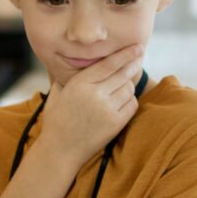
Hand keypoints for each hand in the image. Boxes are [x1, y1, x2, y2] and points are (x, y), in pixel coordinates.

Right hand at [39, 43, 143, 168]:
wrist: (60, 151)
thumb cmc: (57, 121)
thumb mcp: (56, 94)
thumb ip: (65, 76)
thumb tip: (72, 61)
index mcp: (79, 84)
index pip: (108, 64)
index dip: (124, 54)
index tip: (136, 46)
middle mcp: (94, 94)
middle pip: (122, 73)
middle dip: (133, 63)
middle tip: (140, 54)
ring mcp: (107, 109)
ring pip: (128, 88)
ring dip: (127, 85)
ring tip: (120, 87)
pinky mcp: (116, 123)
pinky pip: (131, 104)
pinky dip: (129, 101)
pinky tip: (122, 102)